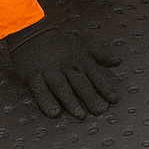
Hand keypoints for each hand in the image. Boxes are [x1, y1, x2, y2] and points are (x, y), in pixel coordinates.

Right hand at [6, 18, 121, 118]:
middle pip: (80, 83)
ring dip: (71, 102)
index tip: (113, 99)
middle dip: (91, 97)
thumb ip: (100, 54)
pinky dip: (47, 102)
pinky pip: (40, 91)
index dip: (104, 87)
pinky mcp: (34, 76)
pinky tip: (54, 112)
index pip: (95, 75)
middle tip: (100, 110)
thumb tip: (117, 62)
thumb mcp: (82, 44)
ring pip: (62, 88)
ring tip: (80, 115)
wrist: (31, 34)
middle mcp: (66, 65)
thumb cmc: (58, 42)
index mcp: (79, 59)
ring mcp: (50, 71)